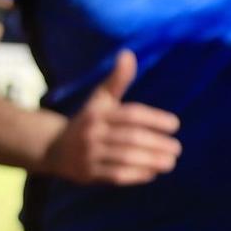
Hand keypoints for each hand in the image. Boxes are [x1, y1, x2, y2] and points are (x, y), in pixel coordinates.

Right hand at [43, 49, 181, 184]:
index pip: (130, 115)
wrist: (53, 148)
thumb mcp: (100, 99)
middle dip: (156, 143)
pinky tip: (152, 173)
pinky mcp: (88, 173)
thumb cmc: (87, 120)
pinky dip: (136, 175)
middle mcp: (92, 133)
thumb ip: (117, 80)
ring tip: (170, 162)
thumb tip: (127, 54)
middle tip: (177, 148)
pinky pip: (115, 176)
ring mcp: (89, 154)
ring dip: (151, 161)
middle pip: (130, 138)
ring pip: (124, 158)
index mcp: (98, 113)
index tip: (175, 124)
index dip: (154, 119)